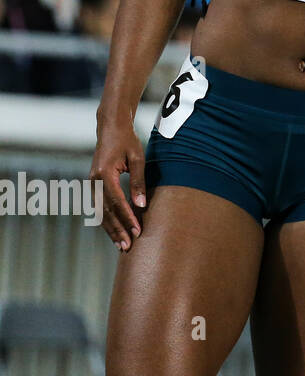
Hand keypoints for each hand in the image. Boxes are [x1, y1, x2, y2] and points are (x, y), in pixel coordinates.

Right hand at [90, 118, 145, 250]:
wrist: (110, 128)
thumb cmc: (127, 141)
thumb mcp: (137, 159)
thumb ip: (138, 182)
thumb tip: (141, 205)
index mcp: (104, 174)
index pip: (116, 201)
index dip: (127, 218)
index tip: (137, 230)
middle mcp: (94, 181)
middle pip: (105, 211)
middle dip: (117, 230)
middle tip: (128, 246)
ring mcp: (91, 184)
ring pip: (100, 212)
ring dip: (110, 229)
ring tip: (121, 245)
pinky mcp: (94, 185)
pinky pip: (99, 207)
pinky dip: (107, 220)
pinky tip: (115, 231)